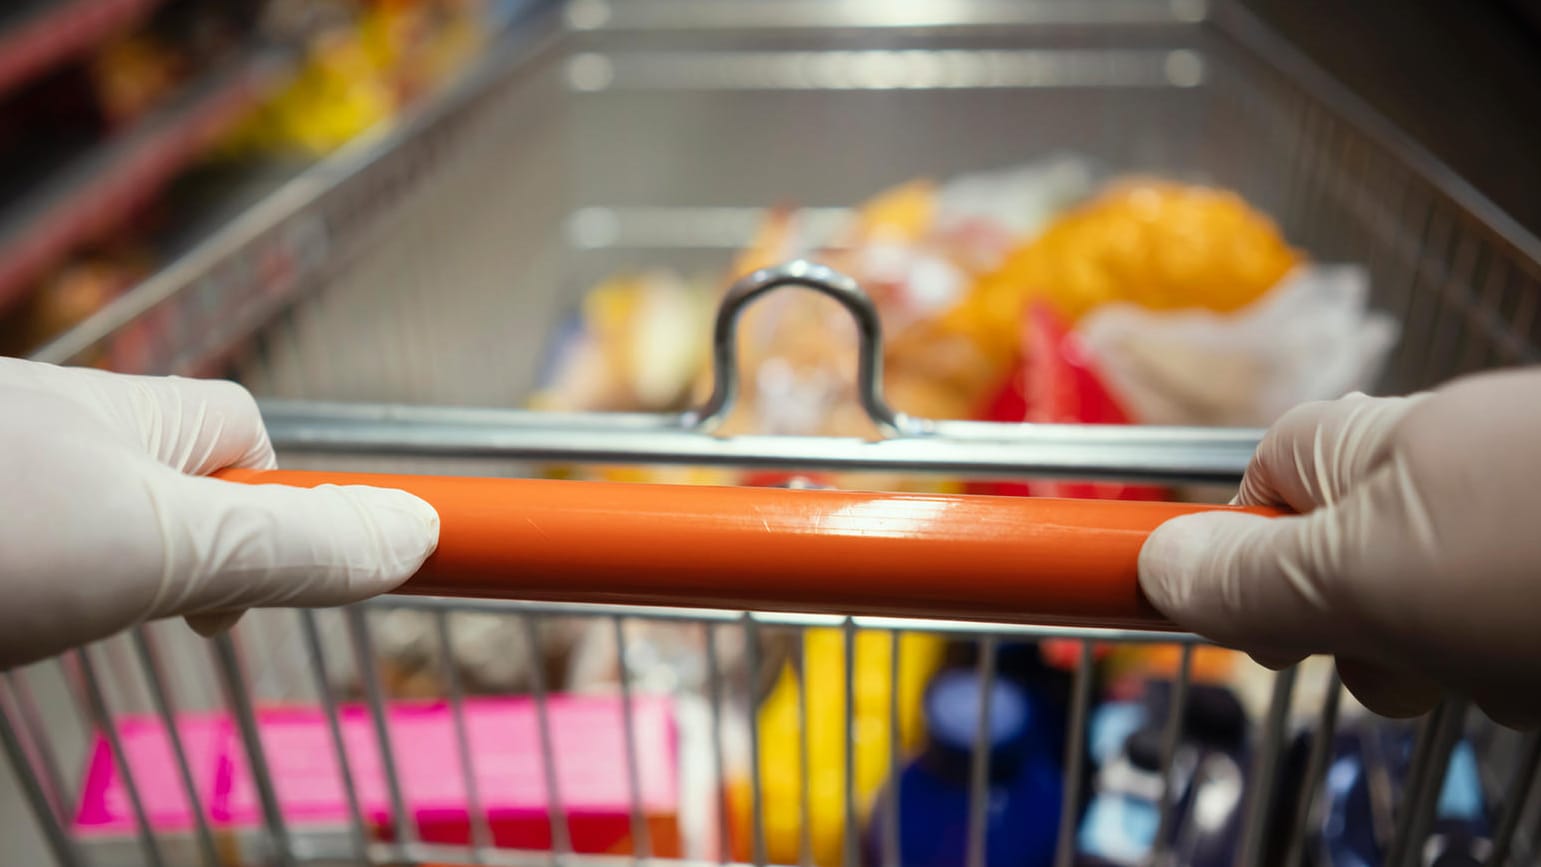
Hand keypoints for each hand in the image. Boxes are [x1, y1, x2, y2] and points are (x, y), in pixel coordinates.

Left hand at [0, 358, 438, 668]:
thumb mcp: (163, 547)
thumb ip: (293, 546)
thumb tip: (418, 532)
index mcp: (124, 408)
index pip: (241, 430)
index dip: (276, 503)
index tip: (263, 587)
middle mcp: (54, 427)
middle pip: (166, 482)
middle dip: (181, 554)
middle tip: (152, 613)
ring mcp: (3, 471)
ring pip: (86, 521)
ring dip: (93, 578)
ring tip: (55, 620)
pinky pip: (25, 549)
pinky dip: (28, 591)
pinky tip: (10, 619)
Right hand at [1139, 368, 1540, 726]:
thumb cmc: (1539, 558)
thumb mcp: (1365, 577)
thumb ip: (1252, 580)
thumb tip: (1157, 568)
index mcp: (1374, 440)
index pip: (1268, 471)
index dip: (1241, 547)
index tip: (1251, 624)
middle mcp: (1448, 461)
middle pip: (1356, 559)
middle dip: (1367, 636)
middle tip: (1398, 663)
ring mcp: (1515, 508)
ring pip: (1445, 608)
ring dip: (1456, 660)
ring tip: (1504, 665)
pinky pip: (1514, 619)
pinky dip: (1524, 658)